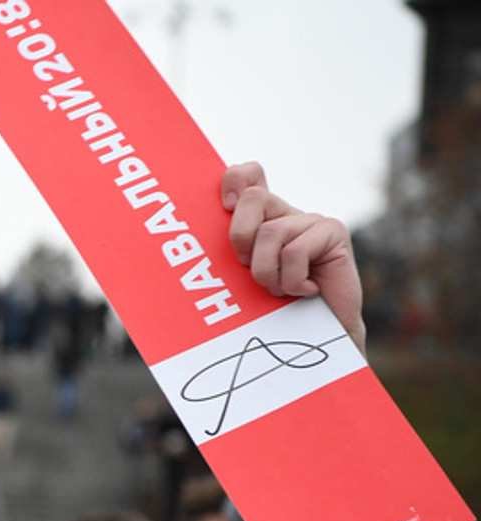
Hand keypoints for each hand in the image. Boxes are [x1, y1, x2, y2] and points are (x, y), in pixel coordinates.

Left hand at [221, 162, 365, 352]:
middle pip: (252, 198)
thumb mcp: (240, 280)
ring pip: (270, 233)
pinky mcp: (334, 232)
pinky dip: (291, 280)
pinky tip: (305, 291)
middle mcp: (287, 213)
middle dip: (240, 237)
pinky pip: (294, 251)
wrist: (317, 339)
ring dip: (266, 272)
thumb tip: (192, 240)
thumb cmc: (272, 312)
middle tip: (247, 268)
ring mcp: (312, 221)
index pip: (247, 176)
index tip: (226, 206)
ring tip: (280, 290)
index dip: (234, 179)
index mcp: (261, 219)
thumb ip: (227, 253)